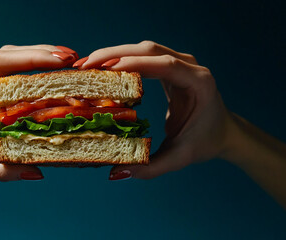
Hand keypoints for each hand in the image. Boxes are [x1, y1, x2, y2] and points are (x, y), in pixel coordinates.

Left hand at [0, 44, 79, 179]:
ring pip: (9, 57)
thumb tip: (37, 171)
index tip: (60, 60)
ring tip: (66, 60)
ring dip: (37, 55)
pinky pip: (8, 68)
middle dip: (41, 53)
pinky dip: (29, 65)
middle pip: (8, 54)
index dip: (31, 59)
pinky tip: (47, 71)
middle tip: (73, 58)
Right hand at [74, 41, 232, 178]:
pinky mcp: (168, 66)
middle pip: (149, 50)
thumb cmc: (204, 141)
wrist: (222, 131)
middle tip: (84, 66)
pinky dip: (120, 59)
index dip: (134, 63)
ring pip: (143, 49)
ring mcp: (179, 62)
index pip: (164, 65)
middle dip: (114, 54)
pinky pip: (142, 57)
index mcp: (199, 82)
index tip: (106, 69)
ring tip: (86, 66)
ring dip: (113, 54)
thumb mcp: (180, 157)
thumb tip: (116, 172)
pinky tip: (101, 69)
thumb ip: (151, 167)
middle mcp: (190, 66)